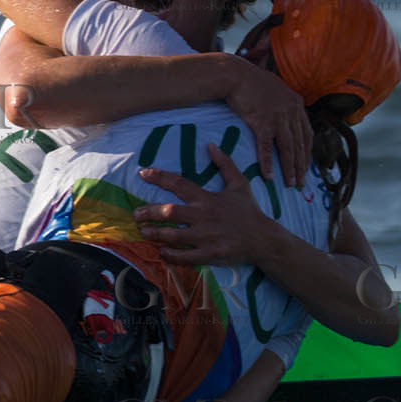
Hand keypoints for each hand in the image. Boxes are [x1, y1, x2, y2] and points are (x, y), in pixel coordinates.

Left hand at [134, 145, 277, 265]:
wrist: (264, 239)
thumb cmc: (249, 211)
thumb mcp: (240, 184)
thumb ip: (225, 164)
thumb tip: (211, 145)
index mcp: (207, 199)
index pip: (179, 184)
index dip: (159, 177)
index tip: (142, 173)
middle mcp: (204, 216)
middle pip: (170, 212)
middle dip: (149, 212)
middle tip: (136, 214)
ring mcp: (206, 237)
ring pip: (173, 235)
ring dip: (156, 233)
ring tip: (144, 232)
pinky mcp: (210, 254)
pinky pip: (185, 256)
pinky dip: (171, 255)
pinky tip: (162, 252)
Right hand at [222, 57, 308, 188]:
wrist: (235, 75)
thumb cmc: (251, 82)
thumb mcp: (275, 90)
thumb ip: (284, 104)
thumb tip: (286, 119)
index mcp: (296, 104)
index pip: (307, 134)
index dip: (307, 153)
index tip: (306, 167)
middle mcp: (291, 111)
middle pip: (299, 144)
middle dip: (301, 166)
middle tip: (301, 183)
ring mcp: (278, 117)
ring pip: (287, 148)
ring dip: (289, 169)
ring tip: (290, 184)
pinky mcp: (262, 122)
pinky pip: (266, 147)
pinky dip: (268, 163)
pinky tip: (269, 176)